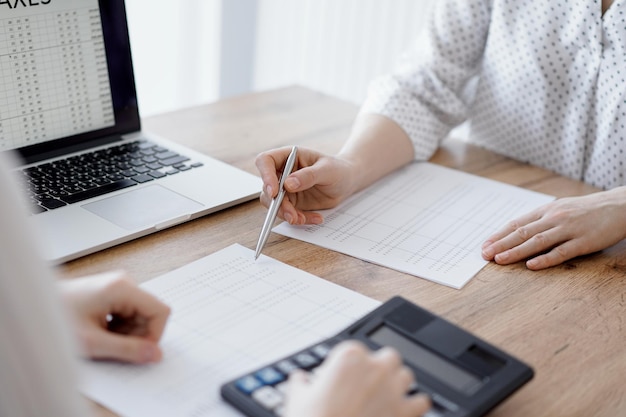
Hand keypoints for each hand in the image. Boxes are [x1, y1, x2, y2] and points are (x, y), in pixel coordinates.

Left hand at [58, 271, 170, 363]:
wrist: (33, 307)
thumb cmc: (57, 318)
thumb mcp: (93, 342)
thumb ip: (127, 350)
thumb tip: (155, 355)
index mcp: (123, 288)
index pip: (160, 311)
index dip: (154, 335)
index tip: (138, 351)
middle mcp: (125, 283)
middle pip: (151, 315)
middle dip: (137, 335)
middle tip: (111, 346)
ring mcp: (119, 286)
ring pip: (141, 317)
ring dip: (126, 333)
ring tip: (101, 337)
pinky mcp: (113, 292)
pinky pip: (130, 314)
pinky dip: (119, 328)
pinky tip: (100, 331)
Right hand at [255, 146, 357, 224]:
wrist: (346, 182)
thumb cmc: (337, 169)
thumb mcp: (327, 170)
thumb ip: (308, 175)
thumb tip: (288, 184)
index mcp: (288, 156)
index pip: (266, 161)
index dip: (265, 175)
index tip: (274, 192)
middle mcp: (283, 172)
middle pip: (267, 188)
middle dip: (278, 204)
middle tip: (292, 215)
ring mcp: (285, 189)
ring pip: (274, 204)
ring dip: (286, 214)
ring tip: (302, 219)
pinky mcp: (292, 203)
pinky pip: (288, 213)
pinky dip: (299, 219)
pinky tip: (315, 218)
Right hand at [283, 341, 430, 416]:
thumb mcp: (297, 399)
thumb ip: (300, 383)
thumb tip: (299, 379)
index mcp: (349, 356)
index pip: (355, 349)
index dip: (348, 366)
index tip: (341, 379)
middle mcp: (375, 367)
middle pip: (388, 358)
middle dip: (380, 369)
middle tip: (366, 386)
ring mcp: (393, 389)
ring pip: (406, 376)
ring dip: (398, 385)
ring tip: (385, 398)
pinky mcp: (406, 412)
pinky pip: (422, 401)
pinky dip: (415, 406)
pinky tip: (405, 412)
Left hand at [481, 187, 625, 269]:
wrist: (619, 206)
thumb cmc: (586, 210)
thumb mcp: (560, 209)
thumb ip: (541, 220)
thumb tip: (517, 232)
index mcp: (546, 211)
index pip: (517, 223)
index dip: (499, 235)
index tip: (485, 245)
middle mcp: (554, 218)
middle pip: (523, 232)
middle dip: (501, 244)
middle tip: (485, 254)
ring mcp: (569, 229)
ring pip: (537, 242)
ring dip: (516, 252)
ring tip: (500, 260)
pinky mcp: (584, 242)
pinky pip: (562, 252)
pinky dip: (545, 259)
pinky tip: (531, 265)